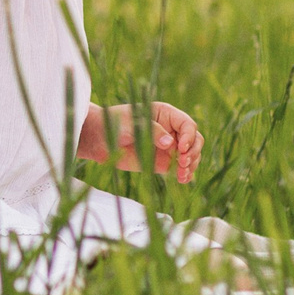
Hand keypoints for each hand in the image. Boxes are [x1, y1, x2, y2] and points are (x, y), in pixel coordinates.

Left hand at [81, 101, 201, 183]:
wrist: (99, 139)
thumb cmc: (114, 123)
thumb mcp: (131, 123)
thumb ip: (152, 131)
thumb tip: (169, 143)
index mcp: (166, 114)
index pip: (187, 124)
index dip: (189, 136)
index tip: (181, 148)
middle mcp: (171, 130)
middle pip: (195, 140)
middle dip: (193, 152)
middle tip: (183, 163)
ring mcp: (169, 147)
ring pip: (191, 155)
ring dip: (191, 165)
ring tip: (182, 174)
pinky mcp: (163, 162)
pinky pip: (180, 169)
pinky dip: (185, 175)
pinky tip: (182, 180)